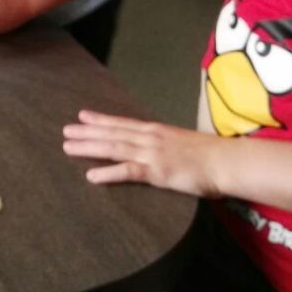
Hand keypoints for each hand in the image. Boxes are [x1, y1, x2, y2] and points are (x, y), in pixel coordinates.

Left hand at [62, 111, 224, 197]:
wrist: (227, 161)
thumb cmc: (209, 155)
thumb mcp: (182, 143)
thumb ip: (165, 144)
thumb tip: (156, 147)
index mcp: (156, 131)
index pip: (122, 122)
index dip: (100, 119)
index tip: (82, 116)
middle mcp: (150, 138)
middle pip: (112, 133)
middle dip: (87, 132)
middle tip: (65, 130)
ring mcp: (152, 154)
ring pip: (114, 148)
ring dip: (89, 147)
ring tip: (68, 147)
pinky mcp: (158, 172)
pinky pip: (128, 171)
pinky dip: (108, 173)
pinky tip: (91, 176)